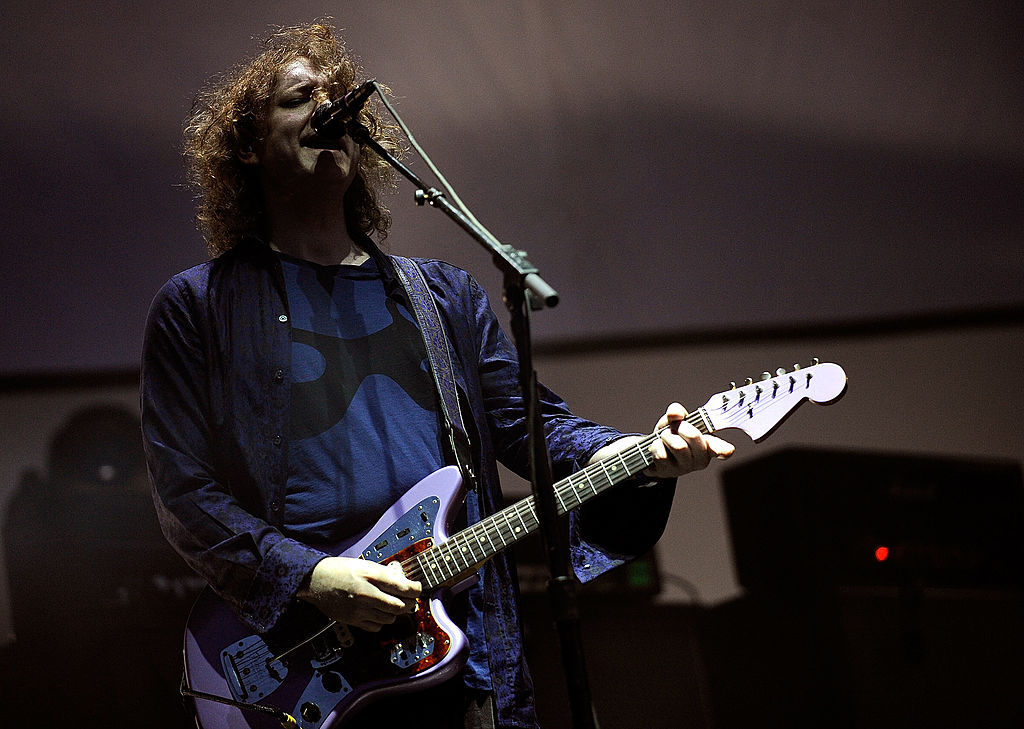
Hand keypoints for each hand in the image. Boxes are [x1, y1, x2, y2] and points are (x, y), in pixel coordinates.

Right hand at [298, 556, 421, 630]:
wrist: (315, 580)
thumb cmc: (339, 570)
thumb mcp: (364, 564)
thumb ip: (384, 573)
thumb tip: (402, 582)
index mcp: (370, 575)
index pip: (402, 587)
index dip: (415, 589)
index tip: (418, 589)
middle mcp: (366, 593)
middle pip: (399, 606)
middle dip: (409, 604)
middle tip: (411, 600)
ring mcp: (359, 609)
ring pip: (390, 618)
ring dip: (395, 613)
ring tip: (394, 605)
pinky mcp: (353, 620)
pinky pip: (376, 627)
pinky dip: (382, 622)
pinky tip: (379, 613)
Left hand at [588, 402, 734, 478]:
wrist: (650, 451)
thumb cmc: (670, 435)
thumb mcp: (674, 420)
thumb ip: (676, 413)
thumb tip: (675, 413)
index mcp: (708, 445)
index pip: (723, 449)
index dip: (724, 449)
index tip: (724, 451)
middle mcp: (700, 459)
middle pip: (694, 437)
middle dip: (681, 426)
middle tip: (676, 428)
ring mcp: (684, 468)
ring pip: (678, 445)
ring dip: (666, 436)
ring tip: (665, 438)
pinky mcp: (667, 472)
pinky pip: (661, 453)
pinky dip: (656, 445)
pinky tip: (657, 448)